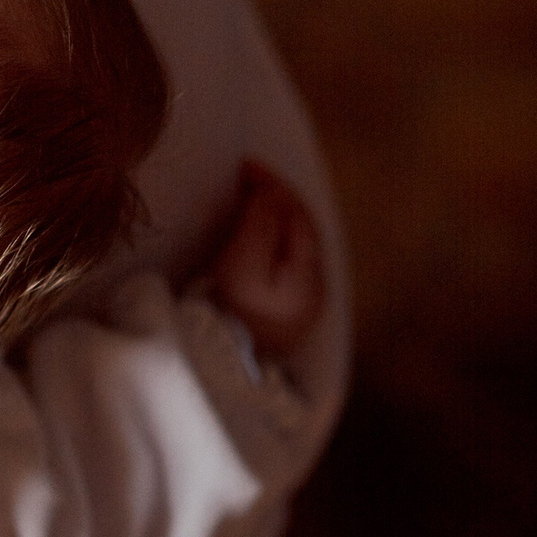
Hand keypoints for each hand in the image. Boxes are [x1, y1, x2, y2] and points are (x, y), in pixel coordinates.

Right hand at [207, 161, 323, 360]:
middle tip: (244, 176)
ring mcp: (301, 304)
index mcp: (309, 274)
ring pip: (294, 244)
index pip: (297, 214)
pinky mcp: (283, 314)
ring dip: (273, 216)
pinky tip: (253, 233)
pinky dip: (270, 236)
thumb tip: (272, 193)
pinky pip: (284, 260)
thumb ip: (262, 223)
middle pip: (300, 228)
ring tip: (246, 197)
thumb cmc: (230, 314)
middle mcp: (313, 288)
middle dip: (275, 196)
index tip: (244, 165)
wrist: (223, 371)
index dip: (273, 184)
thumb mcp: (245, 262)